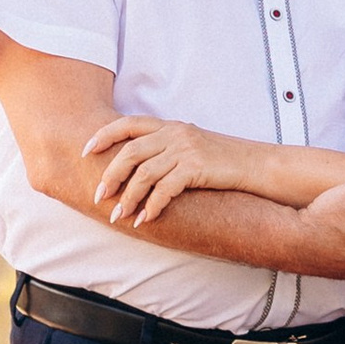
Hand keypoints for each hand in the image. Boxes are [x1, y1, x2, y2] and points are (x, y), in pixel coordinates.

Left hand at [82, 111, 257, 226]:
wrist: (258, 165)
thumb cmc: (224, 161)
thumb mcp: (193, 146)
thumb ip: (167, 150)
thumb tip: (137, 170)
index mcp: (171, 125)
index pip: (129, 123)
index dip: (104, 135)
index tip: (86, 151)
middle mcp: (176, 133)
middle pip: (130, 151)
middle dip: (110, 175)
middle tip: (99, 196)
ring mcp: (186, 149)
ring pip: (144, 173)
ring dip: (128, 198)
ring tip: (118, 216)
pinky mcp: (196, 167)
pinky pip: (165, 189)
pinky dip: (152, 206)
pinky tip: (146, 220)